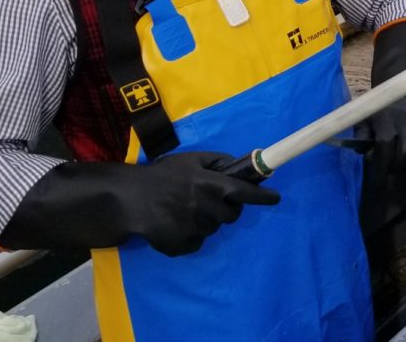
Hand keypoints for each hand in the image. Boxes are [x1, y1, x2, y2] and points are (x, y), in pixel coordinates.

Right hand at [134, 152, 281, 255]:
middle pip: (232, 215)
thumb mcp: (189, 160)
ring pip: (213, 228)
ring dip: (206, 220)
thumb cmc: (161, 176)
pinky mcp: (183, 245)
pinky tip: (174, 224)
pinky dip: (191, 235)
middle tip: (208, 201)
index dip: (263, 196)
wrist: (129, 199)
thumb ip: (216, 161)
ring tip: (183, 210)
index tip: (276, 198)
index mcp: (210, 184)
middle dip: (226, 208)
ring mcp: (195, 228)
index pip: (245, 192)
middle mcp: (206, 207)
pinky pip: (197, 242)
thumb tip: (239, 165)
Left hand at [367, 19, 405, 170]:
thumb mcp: (367, 117)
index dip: (380, 161)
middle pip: (401, 154)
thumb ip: (362, 134)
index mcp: (387, 117)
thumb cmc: (382, 109)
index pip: (385, 145)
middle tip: (387, 167)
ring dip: (405, 164)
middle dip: (392, 165)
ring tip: (397, 163)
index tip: (377, 171)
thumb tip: (363, 153)